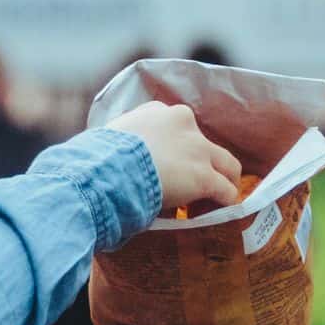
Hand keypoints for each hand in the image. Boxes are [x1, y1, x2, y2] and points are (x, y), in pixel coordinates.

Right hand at [105, 101, 242, 212]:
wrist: (107, 170)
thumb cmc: (98, 158)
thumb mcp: (111, 139)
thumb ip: (123, 144)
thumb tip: (117, 161)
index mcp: (157, 112)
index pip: (177, 127)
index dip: (176, 150)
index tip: (166, 167)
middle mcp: (182, 122)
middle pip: (204, 144)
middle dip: (201, 163)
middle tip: (189, 186)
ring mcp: (197, 149)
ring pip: (227, 164)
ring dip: (222, 181)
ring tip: (210, 201)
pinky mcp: (204, 176)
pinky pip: (225, 190)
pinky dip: (223, 202)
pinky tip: (214, 213)